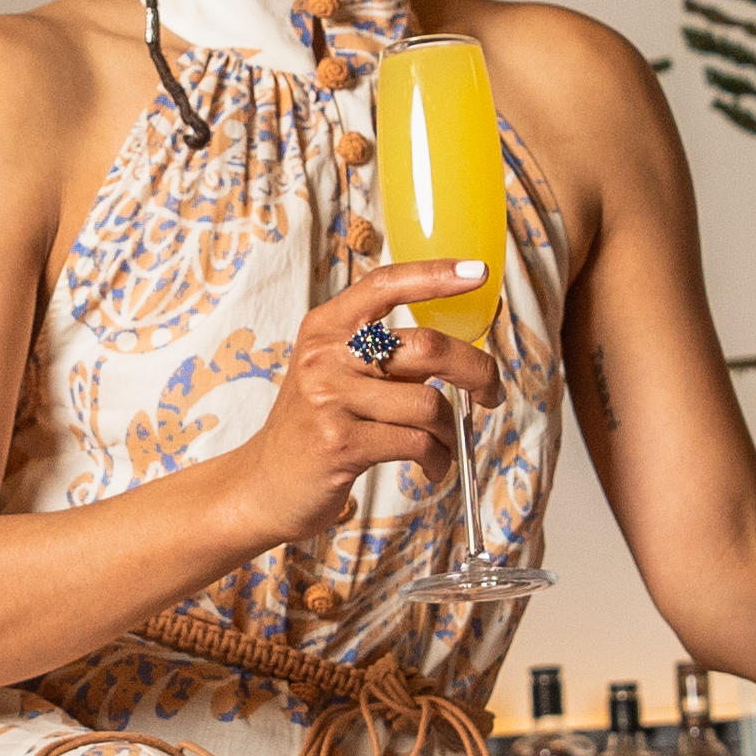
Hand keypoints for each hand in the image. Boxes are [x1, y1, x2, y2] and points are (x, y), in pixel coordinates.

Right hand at [233, 253, 488, 538]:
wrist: (264, 484)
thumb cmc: (314, 426)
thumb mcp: (333, 372)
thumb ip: (380, 353)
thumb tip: (457, 350)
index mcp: (326, 327)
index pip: (385, 284)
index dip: (436, 275)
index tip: (477, 272)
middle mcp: (324, 355)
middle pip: (427, 347)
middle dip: (476, 371)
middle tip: (490, 392)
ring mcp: (330, 399)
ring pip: (429, 404)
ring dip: (451, 431)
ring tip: (445, 445)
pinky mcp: (340, 443)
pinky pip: (416, 443)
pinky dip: (438, 459)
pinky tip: (432, 466)